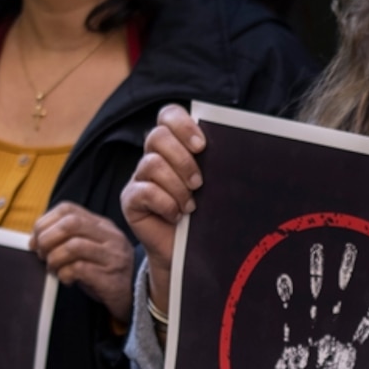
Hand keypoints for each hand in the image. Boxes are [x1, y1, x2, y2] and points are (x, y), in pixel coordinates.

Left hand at [32, 201, 134, 322]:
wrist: (137, 296)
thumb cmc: (105, 272)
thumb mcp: (89, 249)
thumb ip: (67, 239)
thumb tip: (35, 240)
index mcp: (101, 225)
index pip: (67, 209)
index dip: (44, 222)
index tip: (35, 240)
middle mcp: (109, 236)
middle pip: (70, 224)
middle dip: (47, 239)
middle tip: (42, 255)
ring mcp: (112, 256)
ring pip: (73, 246)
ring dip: (54, 258)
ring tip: (54, 269)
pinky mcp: (110, 278)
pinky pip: (80, 269)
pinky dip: (65, 274)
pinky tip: (67, 279)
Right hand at [120, 105, 206, 274]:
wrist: (192, 253)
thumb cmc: (206, 216)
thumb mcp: (215, 185)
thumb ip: (218, 162)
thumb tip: (237, 143)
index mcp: (175, 146)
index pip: (168, 115)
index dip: (182, 124)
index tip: (202, 145)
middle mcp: (153, 157)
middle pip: (157, 136)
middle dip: (183, 159)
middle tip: (199, 183)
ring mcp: (139, 178)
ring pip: (152, 164)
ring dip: (177, 187)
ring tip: (190, 205)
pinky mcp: (131, 201)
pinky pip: (144, 191)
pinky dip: (166, 204)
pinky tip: (176, 216)